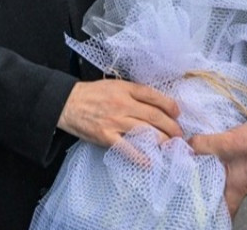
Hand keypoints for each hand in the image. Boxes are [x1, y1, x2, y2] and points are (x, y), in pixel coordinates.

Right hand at [56, 79, 181, 147]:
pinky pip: (127, 148)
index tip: (178, 113)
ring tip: (171, 146)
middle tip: (179, 134)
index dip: (169, 104)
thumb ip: (133, 92)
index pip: (152, 95)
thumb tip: (155, 104)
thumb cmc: (91, 94)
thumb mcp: (114, 85)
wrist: (67, 104)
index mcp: (124, 89)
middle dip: (171, 127)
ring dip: (162, 140)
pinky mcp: (106, 137)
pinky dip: (140, 156)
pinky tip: (150, 161)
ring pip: (145, 132)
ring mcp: (114, 122)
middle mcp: (122, 104)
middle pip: (154, 116)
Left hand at [189, 123, 246, 216]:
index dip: (211, 215)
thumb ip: (204, 145)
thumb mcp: (226, 144)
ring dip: (209, 175)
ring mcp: (243, 176)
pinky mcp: (245, 164)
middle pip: (220, 196)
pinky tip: (206, 154)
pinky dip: (216, 164)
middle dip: (204, 192)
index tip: (198, 212)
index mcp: (236, 189)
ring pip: (222, 180)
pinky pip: (227, 168)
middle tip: (188, 185)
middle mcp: (240, 186)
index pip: (224, 212)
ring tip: (192, 168)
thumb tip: (187, 146)